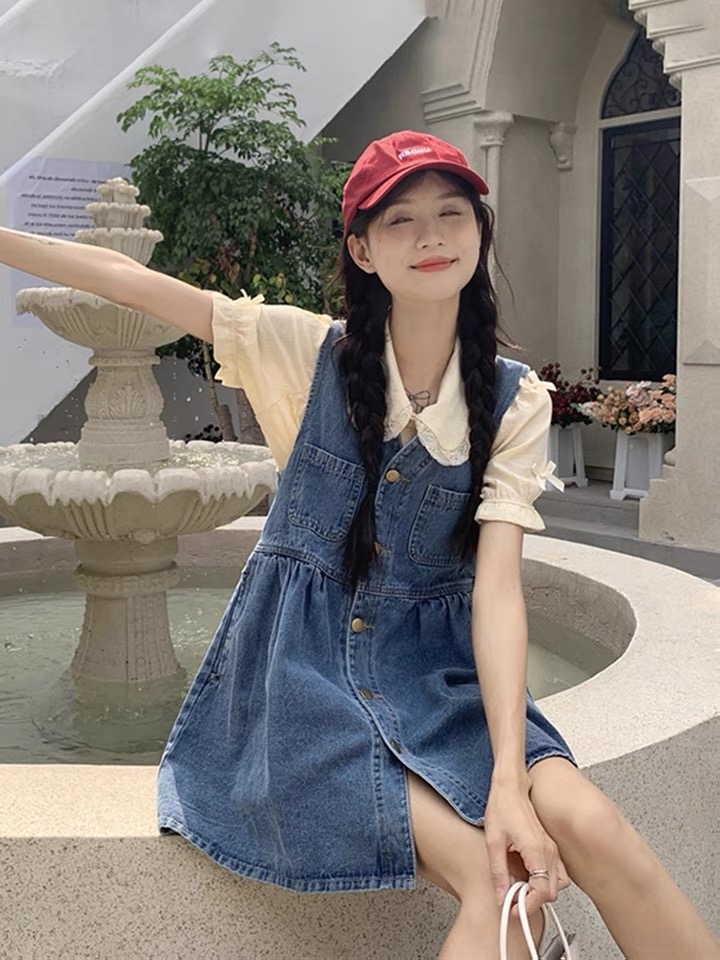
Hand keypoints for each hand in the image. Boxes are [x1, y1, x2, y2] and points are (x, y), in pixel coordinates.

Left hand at [484, 780, 570, 917]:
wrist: (510, 787)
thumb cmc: (502, 808)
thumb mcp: (493, 842)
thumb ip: (498, 871)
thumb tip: (501, 895)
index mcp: (537, 851)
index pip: (543, 891)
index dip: (528, 905)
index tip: (513, 908)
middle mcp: (549, 852)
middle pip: (552, 891)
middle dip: (534, 900)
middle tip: (514, 899)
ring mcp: (552, 849)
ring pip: (557, 883)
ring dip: (540, 891)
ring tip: (519, 887)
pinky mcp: (550, 847)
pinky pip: (555, 872)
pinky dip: (544, 880)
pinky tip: (526, 875)